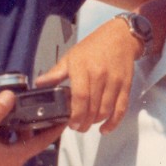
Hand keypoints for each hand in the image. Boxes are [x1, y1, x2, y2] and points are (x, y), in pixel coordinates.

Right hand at [0, 91, 64, 165]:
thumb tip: (10, 95)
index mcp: (16, 157)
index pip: (44, 142)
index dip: (55, 130)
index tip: (65, 118)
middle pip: (30, 142)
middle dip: (32, 126)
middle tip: (35, 108)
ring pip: (18, 147)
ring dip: (18, 132)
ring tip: (13, 114)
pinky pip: (8, 153)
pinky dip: (8, 141)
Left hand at [35, 17, 141, 133]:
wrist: (120, 37)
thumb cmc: (93, 47)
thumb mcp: (71, 56)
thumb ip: (56, 73)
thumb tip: (39, 83)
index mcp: (82, 67)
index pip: (80, 97)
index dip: (76, 114)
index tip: (71, 124)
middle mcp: (100, 75)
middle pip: (93, 107)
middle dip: (84, 122)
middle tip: (77, 127)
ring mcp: (114, 81)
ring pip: (106, 110)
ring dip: (95, 122)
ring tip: (87, 123)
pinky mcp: (126, 86)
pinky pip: (121, 109)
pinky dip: (113, 122)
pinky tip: (104, 128)